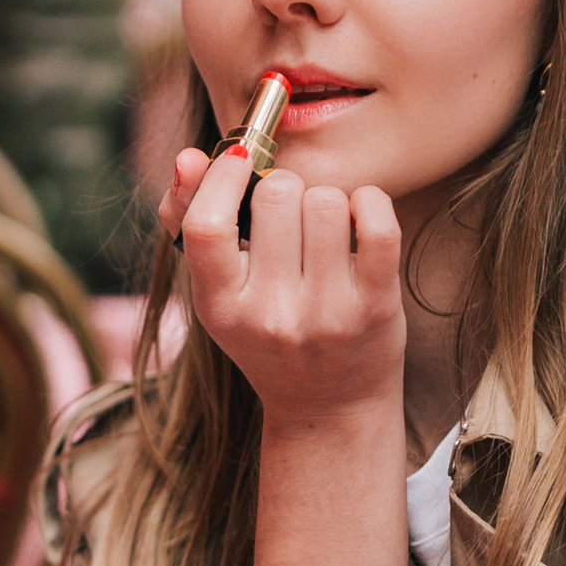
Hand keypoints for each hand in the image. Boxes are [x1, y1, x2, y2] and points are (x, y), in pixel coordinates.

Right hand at [156, 139, 404, 434]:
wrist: (329, 408)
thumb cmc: (268, 335)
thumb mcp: (219, 293)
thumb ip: (191, 221)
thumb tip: (188, 157)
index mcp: (220, 308)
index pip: (208, 225)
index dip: (222, 177)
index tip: (238, 161)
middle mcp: (271, 316)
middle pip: (277, 194)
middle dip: (284, 188)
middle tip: (289, 216)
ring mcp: (326, 314)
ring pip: (326, 200)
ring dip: (327, 201)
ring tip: (323, 231)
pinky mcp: (377, 308)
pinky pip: (377, 221)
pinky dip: (370, 203)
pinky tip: (360, 218)